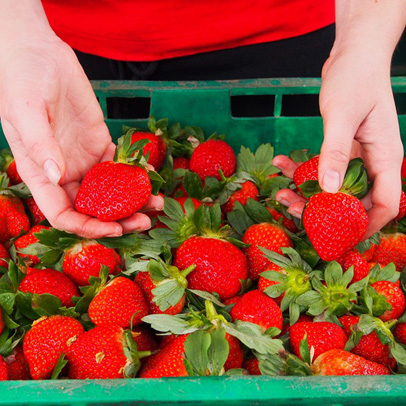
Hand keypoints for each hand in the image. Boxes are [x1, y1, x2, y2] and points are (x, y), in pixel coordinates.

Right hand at [0, 26, 162, 237]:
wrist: (39, 52)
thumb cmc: (21, 78)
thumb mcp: (25, 108)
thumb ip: (40, 142)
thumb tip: (56, 174)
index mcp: (40, 173)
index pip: (63, 214)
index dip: (87, 227)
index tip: (114, 228)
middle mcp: (63, 172)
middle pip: (92, 209)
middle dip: (118, 219)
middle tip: (145, 221)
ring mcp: (83, 158)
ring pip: (110, 192)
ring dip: (132, 201)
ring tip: (156, 204)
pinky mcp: (100, 142)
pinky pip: (120, 166)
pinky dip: (135, 176)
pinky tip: (151, 178)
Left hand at [273, 44, 403, 237]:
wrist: (352, 55)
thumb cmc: (355, 78)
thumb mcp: (342, 115)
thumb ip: (335, 151)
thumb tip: (328, 189)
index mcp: (384, 158)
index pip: (385, 203)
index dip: (366, 224)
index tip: (339, 236)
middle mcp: (372, 162)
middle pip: (353, 200)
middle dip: (323, 211)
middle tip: (293, 209)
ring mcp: (356, 156)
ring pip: (332, 187)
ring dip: (306, 192)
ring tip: (280, 190)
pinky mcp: (340, 148)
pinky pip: (320, 167)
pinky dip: (301, 168)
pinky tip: (280, 163)